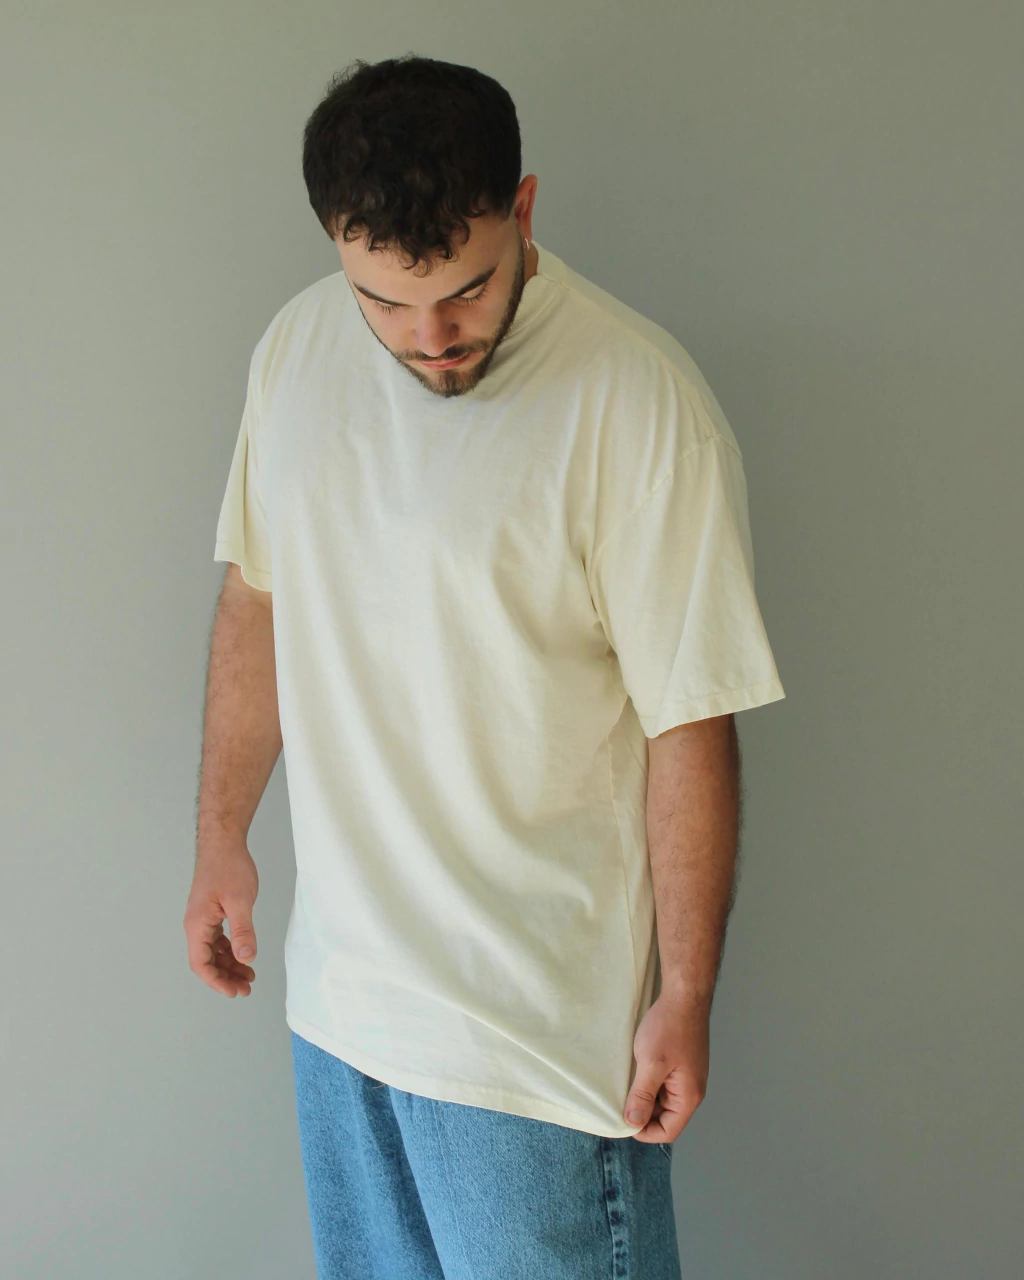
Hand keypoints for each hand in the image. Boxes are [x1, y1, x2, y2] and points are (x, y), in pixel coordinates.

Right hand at [183, 845, 258, 997]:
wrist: (223, 842)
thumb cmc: (229, 867)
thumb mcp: (240, 901)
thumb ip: (243, 931)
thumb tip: (246, 959)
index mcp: (197, 925)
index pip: (201, 963)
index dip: (216, 981)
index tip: (233, 992)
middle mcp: (196, 924)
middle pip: (207, 960)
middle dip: (226, 976)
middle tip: (247, 987)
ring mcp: (203, 918)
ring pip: (213, 950)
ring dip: (229, 964)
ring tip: (249, 975)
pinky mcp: (212, 911)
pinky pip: (218, 938)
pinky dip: (230, 949)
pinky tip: (243, 954)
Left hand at [623, 991, 709, 1142]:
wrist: (683, 996)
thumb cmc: (669, 1028)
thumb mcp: (651, 1064)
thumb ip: (642, 1095)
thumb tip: (633, 1123)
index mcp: (689, 1096)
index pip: (668, 1131)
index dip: (645, 1132)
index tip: (623, 1122)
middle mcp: (691, 1090)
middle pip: (666, 1117)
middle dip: (643, 1114)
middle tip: (619, 1104)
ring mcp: (686, 1077)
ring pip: (662, 1101)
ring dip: (644, 1098)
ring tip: (625, 1088)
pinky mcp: (679, 1064)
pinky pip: (663, 1084)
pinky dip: (648, 1084)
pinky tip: (634, 1073)